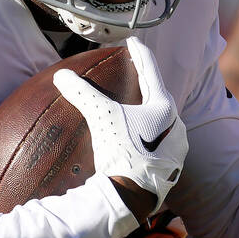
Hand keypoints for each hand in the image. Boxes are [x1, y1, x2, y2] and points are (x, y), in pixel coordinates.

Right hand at [53, 36, 187, 215]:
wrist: (131, 195)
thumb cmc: (121, 151)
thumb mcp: (100, 117)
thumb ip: (83, 94)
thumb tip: (61, 76)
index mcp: (163, 107)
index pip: (150, 71)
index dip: (139, 54)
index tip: (132, 42)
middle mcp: (177, 124)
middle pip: (159, 96)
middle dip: (145, 86)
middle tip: (133, 76)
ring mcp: (177, 146)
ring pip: (162, 121)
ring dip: (148, 113)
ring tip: (134, 110)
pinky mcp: (172, 165)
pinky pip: (161, 141)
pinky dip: (148, 135)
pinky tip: (138, 140)